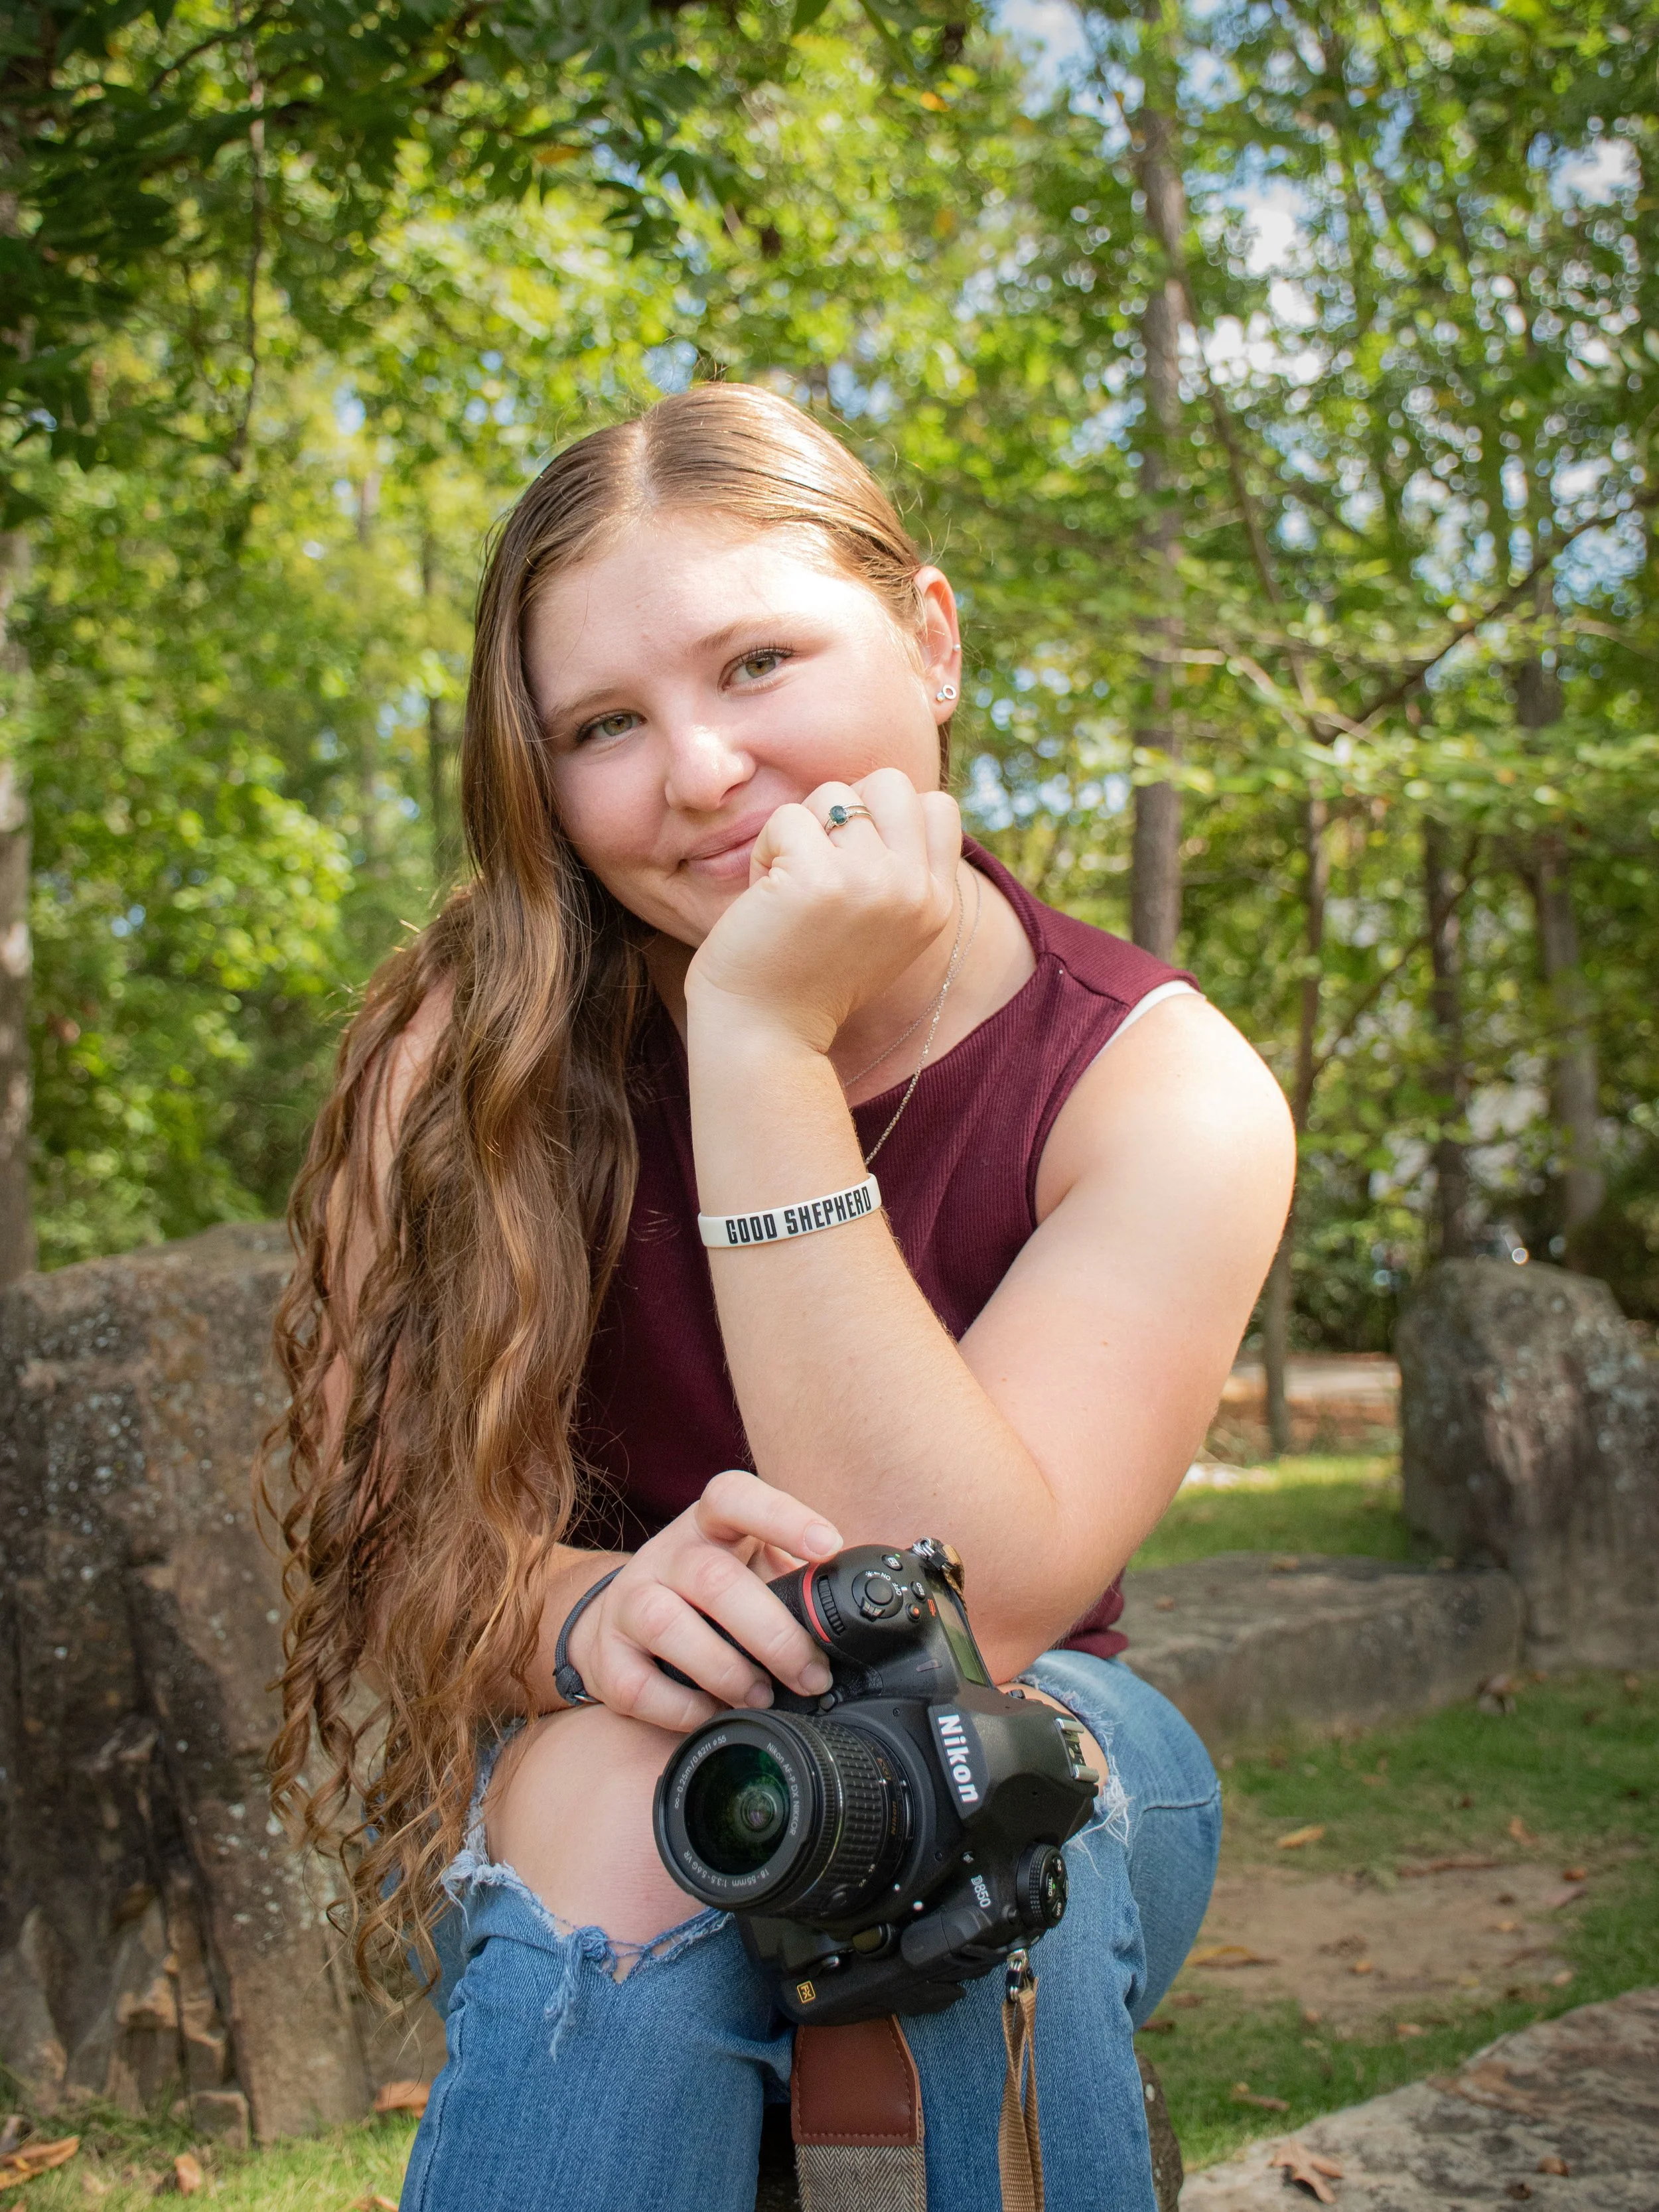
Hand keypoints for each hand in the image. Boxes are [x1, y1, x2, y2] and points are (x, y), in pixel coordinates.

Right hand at [562, 1470, 841, 1730]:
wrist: (621, 1620)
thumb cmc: (705, 1596)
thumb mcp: (748, 1568)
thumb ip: (792, 1581)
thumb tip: (850, 1616)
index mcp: (709, 1525)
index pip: (735, 1497)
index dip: (782, 1517)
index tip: (828, 1546)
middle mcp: (665, 1555)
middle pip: (713, 1579)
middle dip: (772, 1634)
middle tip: (811, 1674)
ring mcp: (628, 1601)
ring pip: (667, 1625)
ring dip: (725, 1670)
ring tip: (762, 1696)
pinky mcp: (605, 1655)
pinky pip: (639, 1685)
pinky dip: (683, 1709)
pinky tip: (712, 1713)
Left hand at [686, 768, 960, 1054]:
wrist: (765, 1034)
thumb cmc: (809, 975)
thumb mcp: (880, 924)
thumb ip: (898, 869)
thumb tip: (877, 795)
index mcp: (937, 902)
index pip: (936, 804)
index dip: (885, 814)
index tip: (851, 858)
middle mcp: (915, 890)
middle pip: (888, 782)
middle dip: (842, 808)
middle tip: (816, 860)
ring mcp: (871, 882)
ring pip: (833, 794)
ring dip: (798, 832)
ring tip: (787, 886)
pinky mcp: (819, 879)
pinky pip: (787, 818)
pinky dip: (764, 851)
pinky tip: (764, 898)